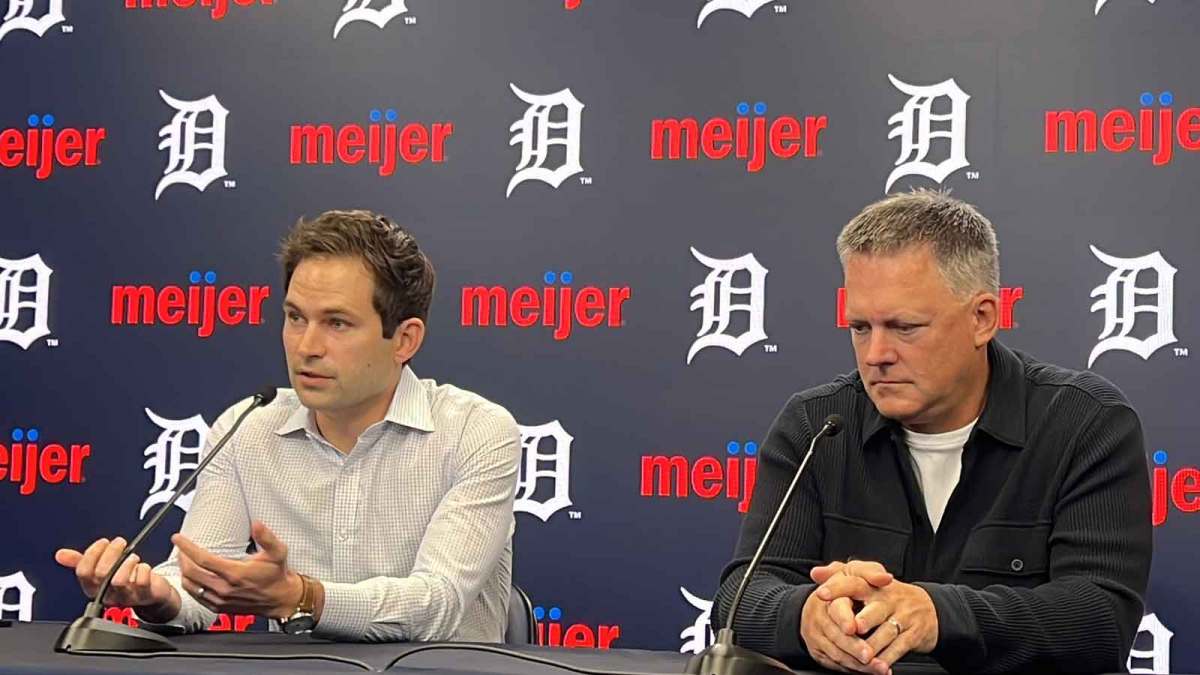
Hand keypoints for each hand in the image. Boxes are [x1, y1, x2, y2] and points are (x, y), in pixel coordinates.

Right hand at [55, 537, 177, 614]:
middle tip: (120, 543)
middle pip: (101, 573)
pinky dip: (143, 569)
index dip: (92, 553)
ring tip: (132, 556)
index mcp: (93, 587)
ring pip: (119, 580)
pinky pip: (142, 582)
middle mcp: (107, 594)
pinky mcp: (144, 595)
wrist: (149, 593)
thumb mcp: (100, 570)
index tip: (103, 542)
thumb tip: (60, 554)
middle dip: (111, 552)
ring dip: (127, 562)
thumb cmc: (124, 580)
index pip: (83, 571)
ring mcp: (125, 596)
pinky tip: (143, 567)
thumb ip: (81, 561)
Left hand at [172, 521, 301, 617]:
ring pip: (191, 586)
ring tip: (183, 560)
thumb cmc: (277, 575)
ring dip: (183, 571)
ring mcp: (220, 600)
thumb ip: (266, 537)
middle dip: (182, 557)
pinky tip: (191, 577)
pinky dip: (190, 585)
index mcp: (235, 573)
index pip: (202, 559)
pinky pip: (197, 597)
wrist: (281, 599)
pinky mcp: (220, 607)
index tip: (178, 538)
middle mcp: (225, 588)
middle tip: (179, 547)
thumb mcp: (277, 552)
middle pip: (191, 572)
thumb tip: (256, 524)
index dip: (187, 547)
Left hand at [814, 563, 938, 674]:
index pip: (854, 583)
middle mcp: (889, 599)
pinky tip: (879, 666)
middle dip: (865, 619)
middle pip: (876, 608)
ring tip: (862, 656)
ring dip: (874, 645)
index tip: (821, 594)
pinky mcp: (914, 634)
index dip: (837, 587)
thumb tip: (814, 573)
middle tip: (852, 627)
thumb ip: (838, 575)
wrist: (929, 609)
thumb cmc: (888, 596)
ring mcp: (903, 617)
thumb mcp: (866, 580)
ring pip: (887, 632)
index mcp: (872, 585)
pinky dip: (889, 658)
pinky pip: (900, 647)